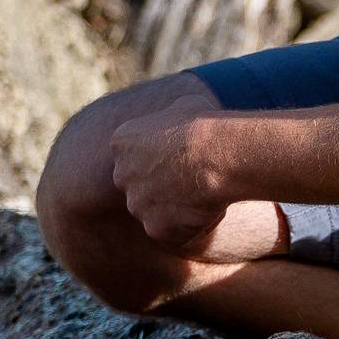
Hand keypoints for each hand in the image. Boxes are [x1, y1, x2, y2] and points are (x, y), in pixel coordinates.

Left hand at [111, 110, 234, 254]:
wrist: (218, 154)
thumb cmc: (208, 125)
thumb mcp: (185, 105)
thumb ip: (171, 117)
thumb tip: (179, 114)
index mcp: (121, 142)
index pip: (135, 157)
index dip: (163, 161)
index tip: (183, 158)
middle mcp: (121, 175)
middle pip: (140, 187)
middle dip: (163, 187)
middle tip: (194, 182)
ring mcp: (136, 205)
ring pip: (155, 213)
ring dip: (176, 210)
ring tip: (205, 197)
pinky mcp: (155, 229)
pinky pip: (172, 233)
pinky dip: (190, 229)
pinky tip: (207, 213)